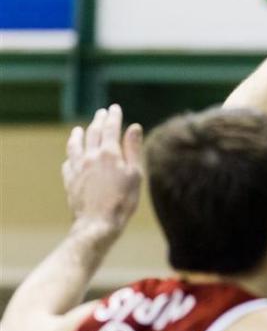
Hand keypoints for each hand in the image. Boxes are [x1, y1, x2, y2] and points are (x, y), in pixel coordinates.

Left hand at [62, 104, 142, 237]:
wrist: (98, 223)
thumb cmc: (122, 200)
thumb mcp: (135, 174)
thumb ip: (133, 149)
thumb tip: (134, 127)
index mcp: (109, 153)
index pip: (111, 128)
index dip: (114, 116)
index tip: (114, 107)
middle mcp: (91, 156)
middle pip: (93, 133)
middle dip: (98, 121)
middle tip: (101, 112)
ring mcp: (78, 168)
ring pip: (76, 145)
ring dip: (78, 135)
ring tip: (78, 129)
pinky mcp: (70, 181)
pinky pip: (68, 163)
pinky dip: (71, 156)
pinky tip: (71, 157)